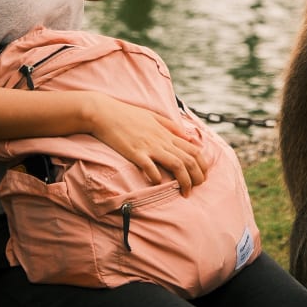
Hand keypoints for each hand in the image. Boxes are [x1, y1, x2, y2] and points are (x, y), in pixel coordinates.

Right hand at [86, 92, 208, 195]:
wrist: (104, 113)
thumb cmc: (128, 114)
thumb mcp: (153, 116)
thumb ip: (172, 126)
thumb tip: (188, 137)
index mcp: (167, 133)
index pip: (194, 150)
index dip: (202, 165)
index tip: (202, 176)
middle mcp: (162, 140)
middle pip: (189, 160)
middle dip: (197, 176)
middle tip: (197, 188)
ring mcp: (149, 146)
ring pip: (176, 164)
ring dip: (184, 181)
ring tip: (185, 192)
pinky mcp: (135, 152)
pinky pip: (151, 167)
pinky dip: (158, 177)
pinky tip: (159, 184)